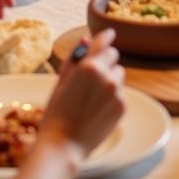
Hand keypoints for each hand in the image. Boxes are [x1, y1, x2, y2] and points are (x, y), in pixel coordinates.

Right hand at [42, 30, 124, 156]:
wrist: (63, 146)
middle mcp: (105, 75)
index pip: (102, 43)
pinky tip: (97, 110)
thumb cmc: (56, 113)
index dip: (106, 36)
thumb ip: (75, 58)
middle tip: (92, 76)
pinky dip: (112, 97)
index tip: (110, 33)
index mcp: (87, 66)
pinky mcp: (122, 105)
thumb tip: (87, 39)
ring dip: (110, 79)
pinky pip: (120, 93)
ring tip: (92, 98)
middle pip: (113, 56)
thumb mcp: (61, 82)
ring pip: (118, 75)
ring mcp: (116, 91)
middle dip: (105, 61)